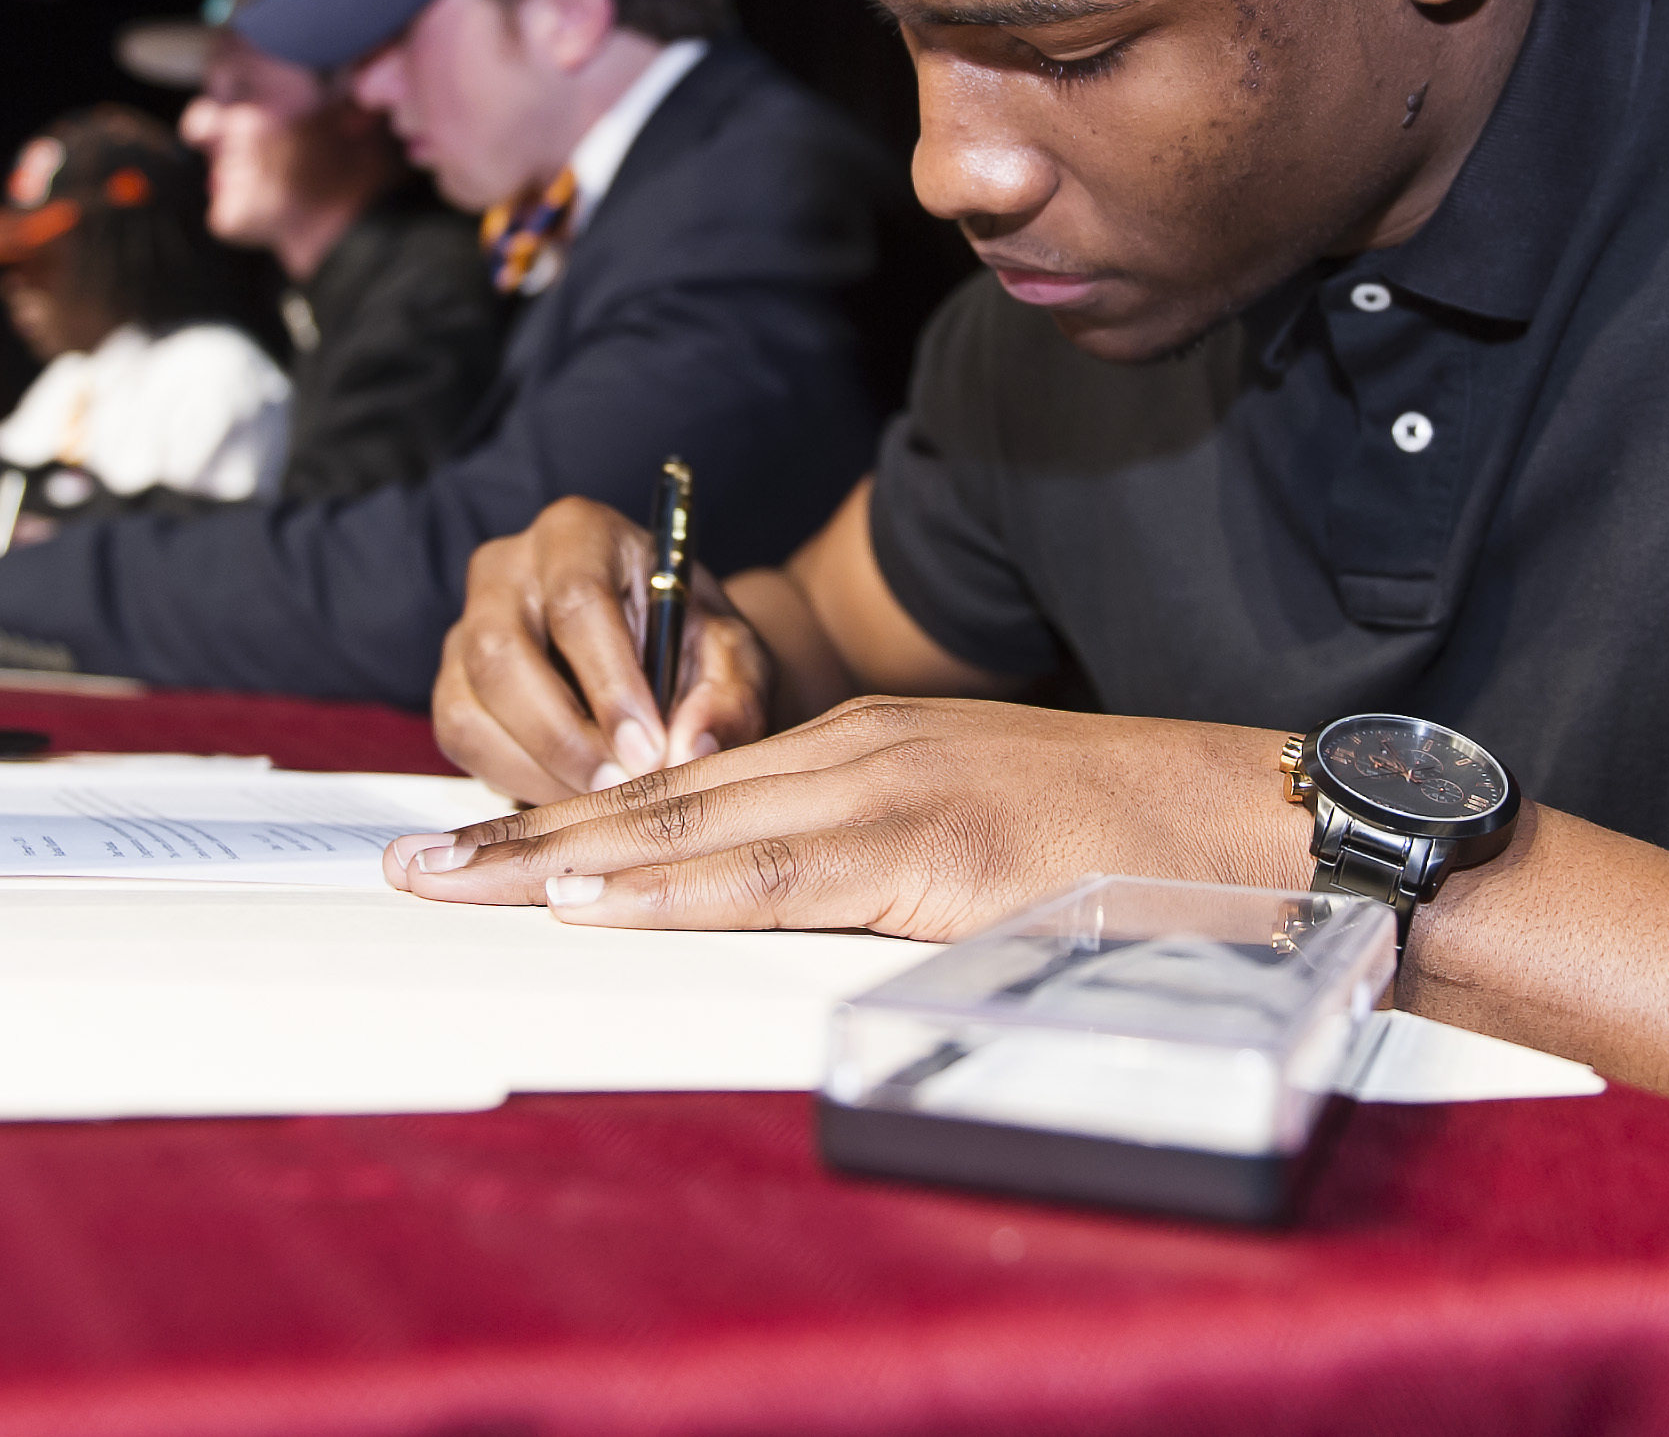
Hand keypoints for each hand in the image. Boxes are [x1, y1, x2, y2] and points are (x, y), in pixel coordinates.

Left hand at [386, 695, 1315, 938]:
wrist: (1263, 823)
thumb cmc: (1135, 848)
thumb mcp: (983, 840)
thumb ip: (884, 866)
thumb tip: (799, 919)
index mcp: (870, 750)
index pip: (689, 785)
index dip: (571, 815)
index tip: (473, 845)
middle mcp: (862, 750)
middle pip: (659, 793)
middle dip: (520, 829)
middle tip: (406, 860)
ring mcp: (894, 790)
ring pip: (691, 821)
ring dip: (554, 854)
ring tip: (448, 879)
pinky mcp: (931, 848)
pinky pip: (776, 872)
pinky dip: (671, 882)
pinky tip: (590, 893)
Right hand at [434, 497, 774, 801]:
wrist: (664, 654)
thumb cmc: (695, 642)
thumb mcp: (736, 659)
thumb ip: (728, 698)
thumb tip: (690, 749)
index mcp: (580, 533)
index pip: (578, 601)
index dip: (610, 684)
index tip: (650, 751)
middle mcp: (507, 569)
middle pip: (501, 654)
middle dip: (563, 738)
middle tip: (622, 789)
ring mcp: (467, 626)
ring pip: (469, 705)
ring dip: (538, 768)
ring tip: (606, 798)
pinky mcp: (453, 683)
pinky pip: (461, 740)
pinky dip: (515, 778)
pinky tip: (572, 792)